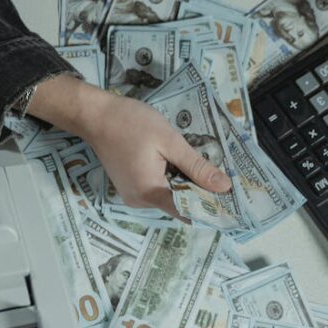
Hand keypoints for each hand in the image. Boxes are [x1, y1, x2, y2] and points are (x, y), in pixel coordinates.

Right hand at [27, 75, 232, 217]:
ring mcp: (133, 196)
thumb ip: (197, 167)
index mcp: (151, 192)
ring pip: (169, 197)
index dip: (211, 208)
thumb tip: (225, 187)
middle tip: (221, 175)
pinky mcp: (130, 187)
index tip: (231, 201)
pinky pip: (157, 190)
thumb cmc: (132, 123)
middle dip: (199, 192)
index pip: (189, 212)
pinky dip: (170, 179)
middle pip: (179, 204)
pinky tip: (176, 162)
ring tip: (198, 164)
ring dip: (184, 183)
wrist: (96, 115)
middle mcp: (140, 202)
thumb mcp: (170, 141)